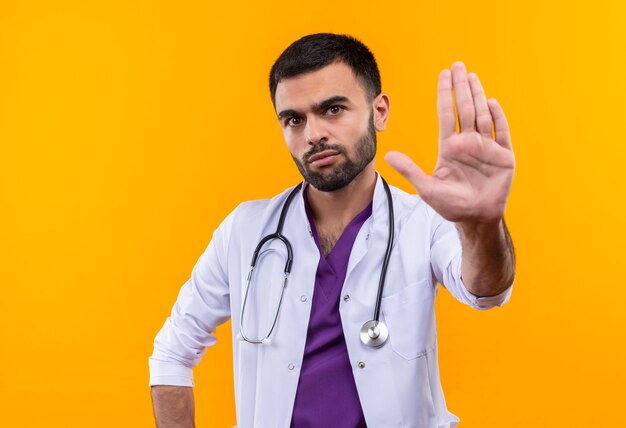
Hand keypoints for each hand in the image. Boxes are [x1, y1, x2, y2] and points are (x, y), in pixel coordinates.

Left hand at [385, 62, 514, 223]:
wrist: (476, 218)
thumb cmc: (451, 205)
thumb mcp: (427, 188)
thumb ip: (410, 170)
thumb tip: (388, 156)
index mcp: (450, 147)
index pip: (446, 115)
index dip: (444, 95)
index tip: (443, 75)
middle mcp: (468, 143)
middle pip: (464, 109)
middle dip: (461, 88)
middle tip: (457, 65)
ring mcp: (487, 148)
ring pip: (482, 116)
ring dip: (477, 96)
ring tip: (472, 76)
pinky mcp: (504, 157)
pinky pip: (502, 133)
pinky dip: (498, 118)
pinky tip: (491, 102)